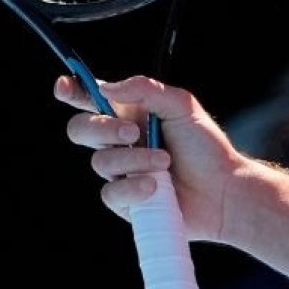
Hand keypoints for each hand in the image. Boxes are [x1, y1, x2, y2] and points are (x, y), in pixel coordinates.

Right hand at [55, 73, 239, 240]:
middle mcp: (117, 142)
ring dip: (133, 160)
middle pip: (80, 129)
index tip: (64, 87)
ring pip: (99, 162)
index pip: (88, 99)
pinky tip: (156, 186)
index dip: (69, 91)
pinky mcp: (125, 202)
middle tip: (133, 132)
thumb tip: (107, 88)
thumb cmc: (205, 146)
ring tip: (164, 162)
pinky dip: (133, 187)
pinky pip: (111, 194)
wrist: (224, 190)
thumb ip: (146, 89)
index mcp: (127, 113)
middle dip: (102, 128)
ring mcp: (119, 173)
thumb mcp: (182, 106)